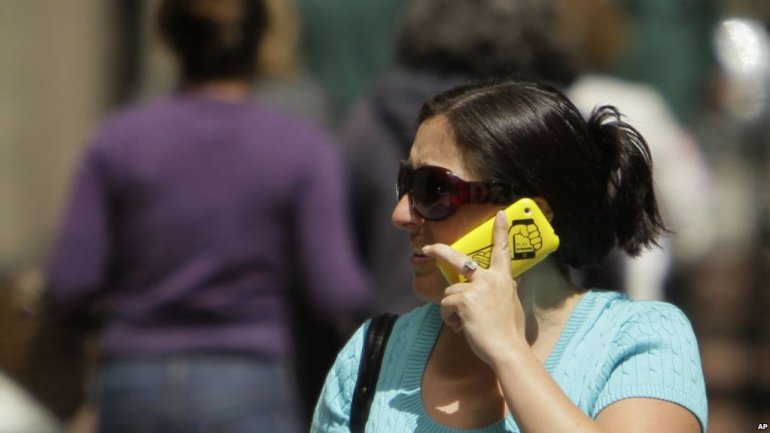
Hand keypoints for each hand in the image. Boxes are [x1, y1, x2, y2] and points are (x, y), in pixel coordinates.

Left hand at [422, 211, 526, 365]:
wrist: (507, 348)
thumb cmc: (510, 332)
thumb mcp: (513, 304)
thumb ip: (506, 290)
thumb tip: (510, 282)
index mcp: (503, 279)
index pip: (502, 250)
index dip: (501, 231)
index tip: (500, 214)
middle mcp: (489, 279)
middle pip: (459, 259)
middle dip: (440, 251)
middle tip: (426, 249)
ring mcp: (475, 288)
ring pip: (450, 292)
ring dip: (453, 308)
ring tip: (467, 323)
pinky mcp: (462, 300)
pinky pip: (446, 306)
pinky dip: (450, 318)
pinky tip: (462, 327)